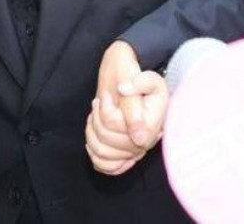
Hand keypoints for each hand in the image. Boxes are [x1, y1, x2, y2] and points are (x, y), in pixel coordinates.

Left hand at [86, 41, 167, 174]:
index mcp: (151, 124)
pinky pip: (106, 166)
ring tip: (97, 115)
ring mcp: (135, 152)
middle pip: (105, 137)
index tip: (106, 96)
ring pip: (102, 152)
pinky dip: (95, 154)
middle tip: (100, 101)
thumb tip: (124, 91)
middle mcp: (145, 142)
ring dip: (92, 131)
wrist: (138, 86)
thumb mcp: (147, 76)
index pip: (114, 123)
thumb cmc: (141, 80)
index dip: (104, 110)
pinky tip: (93, 136)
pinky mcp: (126, 156)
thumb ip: (139, 83)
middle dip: (97, 116)